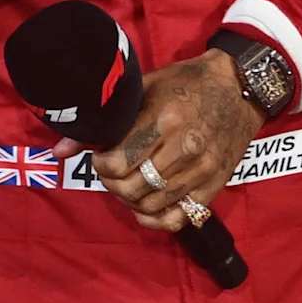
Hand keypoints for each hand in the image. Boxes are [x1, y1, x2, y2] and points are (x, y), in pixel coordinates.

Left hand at [88, 52, 268, 231]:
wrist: (241, 87)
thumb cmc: (188, 82)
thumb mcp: (144, 88)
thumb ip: (104, 120)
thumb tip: (60, 151)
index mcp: (165, 119)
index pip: (119, 163)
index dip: (100, 165)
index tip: (101, 155)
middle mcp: (185, 148)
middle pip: (131, 189)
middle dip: (111, 184)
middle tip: (110, 172)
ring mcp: (202, 170)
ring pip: (151, 206)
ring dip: (131, 201)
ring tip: (128, 183)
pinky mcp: (214, 185)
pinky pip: (179, 218)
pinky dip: (155, 220)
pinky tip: (146, 207)